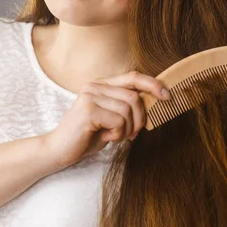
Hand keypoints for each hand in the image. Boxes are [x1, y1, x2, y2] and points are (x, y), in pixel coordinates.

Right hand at [42, 71, 170, 169]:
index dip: (153, 84)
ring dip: (128, 129)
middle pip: (134, 97)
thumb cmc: (88, 136)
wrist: (59, 150)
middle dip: (140, 119)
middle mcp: (95, 86)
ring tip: (116, 136)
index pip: (133, 76)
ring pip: (128, 110)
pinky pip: (118, 121)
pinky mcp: (88, 110)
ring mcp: (90, 96)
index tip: (168, 96)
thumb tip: (155, 99)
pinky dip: (118, 134)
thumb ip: (127, 107)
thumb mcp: (112, 118)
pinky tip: (106, 138)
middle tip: (133, 135)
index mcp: (101, 84)